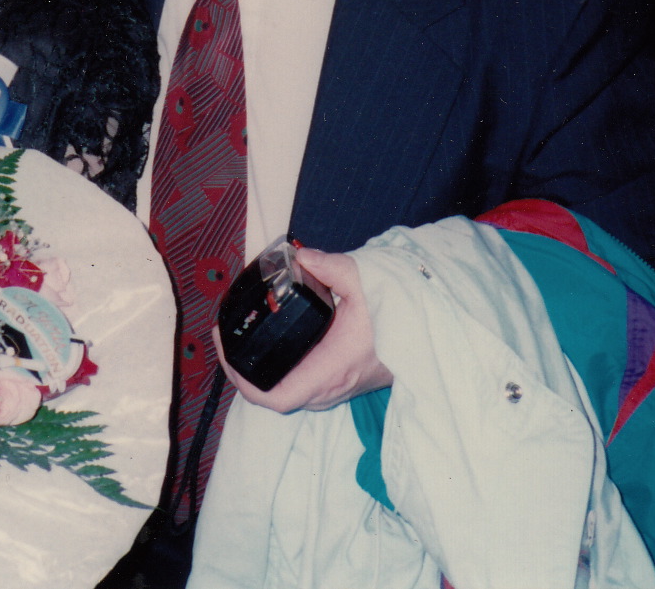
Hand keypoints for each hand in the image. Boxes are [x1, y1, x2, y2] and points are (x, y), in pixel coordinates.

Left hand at [215, 248, 391, 412]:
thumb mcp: (366, 282)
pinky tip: (269, 345)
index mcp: (330, 368)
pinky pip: (297, 386)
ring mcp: (334, 390)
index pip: (274, 396)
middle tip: (226, 335)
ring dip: (258, 371)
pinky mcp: (338, 384)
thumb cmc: (399, 313)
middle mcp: (329, 388)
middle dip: (241, 369)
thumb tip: (301, 257)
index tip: (225, 346)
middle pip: (271, 395)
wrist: (428, 334)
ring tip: (240, 338)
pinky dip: (277, 370)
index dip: (241, 378)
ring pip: (284, 392)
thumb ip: (331, 267)